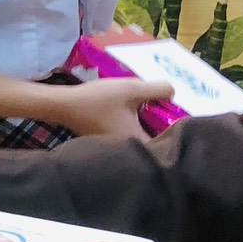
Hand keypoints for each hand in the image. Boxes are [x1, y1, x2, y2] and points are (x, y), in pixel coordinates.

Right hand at [46, 76, 172, 139]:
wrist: (64, 105)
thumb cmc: (98, 100)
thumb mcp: (132, 89)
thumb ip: (158, 90)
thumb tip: (174, 93)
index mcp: (138, 142)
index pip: (167, 143)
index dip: (176, 129)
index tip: (178, 114)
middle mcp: (129, 152)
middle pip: (155, 141)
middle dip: (162, 126)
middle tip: (168, 109)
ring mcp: (117, 149)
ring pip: (141, 137)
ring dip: (148, 125)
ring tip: (154, 108)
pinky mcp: (108, 143)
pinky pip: (129, 135)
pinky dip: (134, 126)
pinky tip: (133, 113)